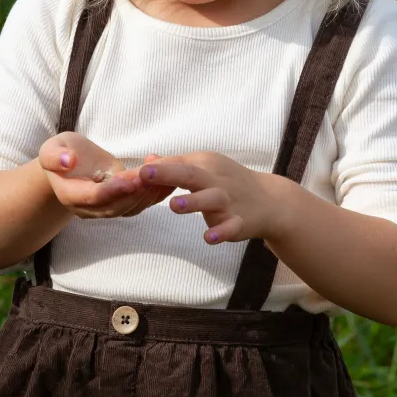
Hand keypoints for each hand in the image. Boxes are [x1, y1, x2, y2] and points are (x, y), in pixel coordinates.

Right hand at [38, 133, 174, 218]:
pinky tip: (169, 178)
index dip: (112, 191)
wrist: (69, 165)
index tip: (130, 180)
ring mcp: (106, 209)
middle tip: (154, 176)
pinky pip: (140, 204)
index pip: (92, 198)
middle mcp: (89, 208)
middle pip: (115, 207)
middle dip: (137, 193)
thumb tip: (68, 161)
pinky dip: (156, 193)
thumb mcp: (51, 148)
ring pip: (131, 208)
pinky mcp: (122, 204)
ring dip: (150, 194)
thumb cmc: (61, 153)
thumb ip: (54, 156)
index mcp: (70, 195)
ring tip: (165, 175)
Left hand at [140, 152, 290, 244]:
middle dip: (168, 173)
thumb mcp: (203, 168)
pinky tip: (209, 237)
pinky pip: (231, 226)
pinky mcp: (240, 221)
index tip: (126, 175)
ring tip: (174, 206)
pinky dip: (222, 232)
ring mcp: (229, 201)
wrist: (270, 201)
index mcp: (203, 164)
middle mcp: (215, 180)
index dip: (150, 170)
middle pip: (190, 174)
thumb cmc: (227, 181)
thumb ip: (174, 165)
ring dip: (193, 202)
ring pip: (211, 199)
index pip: (173, 164)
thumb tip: (147, 160)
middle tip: (145, 174)